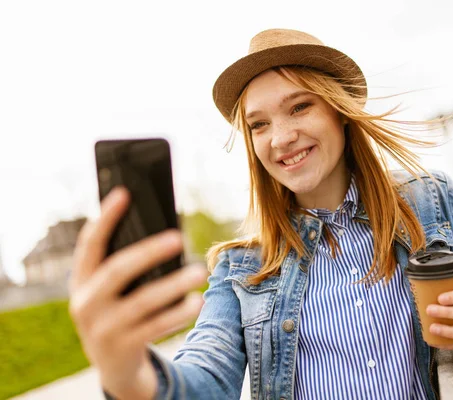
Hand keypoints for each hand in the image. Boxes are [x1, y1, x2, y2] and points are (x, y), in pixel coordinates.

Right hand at [68, 187, 207, 398]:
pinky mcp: (123, 348)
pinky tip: (197, 301)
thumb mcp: (112, 292)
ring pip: (143, 301)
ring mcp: (103, 328)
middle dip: (148, 252)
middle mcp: (86, 304)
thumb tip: (163, 233)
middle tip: (178, 237)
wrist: (115, 367)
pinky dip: (178, 313)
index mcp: (82, 282)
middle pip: (117, 271)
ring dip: (174, 284)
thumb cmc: (120, 314)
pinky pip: (156, 326)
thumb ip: (126, 266)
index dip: (105, 218)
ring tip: (200, 272)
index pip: (89, 245)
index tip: (124, 193)